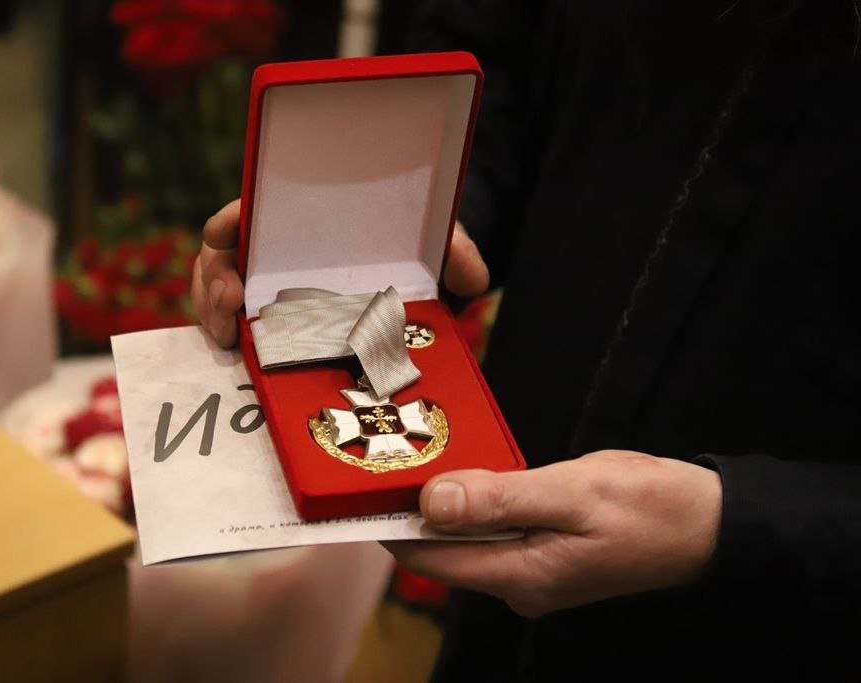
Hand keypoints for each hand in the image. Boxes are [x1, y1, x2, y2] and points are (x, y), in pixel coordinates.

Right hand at [191, 199, 490, 347]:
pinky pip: (236, 324)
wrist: (415, 273)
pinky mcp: (273, 320)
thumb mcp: (435, 238)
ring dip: (215, 314)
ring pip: (219, 292)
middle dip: (213, 279)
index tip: (228, 234)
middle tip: (229, 307)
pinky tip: (239, 357)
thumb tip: (472, 276)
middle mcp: (277, 248)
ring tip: (229, 340)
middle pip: (221, 254)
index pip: (251, 207)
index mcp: (304, 216)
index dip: (230, 219)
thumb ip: (455, 248)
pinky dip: (231, 340)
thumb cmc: (412, 243)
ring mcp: (269, 285)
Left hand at [383, 450, 721, 617]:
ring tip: (417, 459)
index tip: (361, 490)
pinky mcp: (544, 553)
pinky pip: (494, 529)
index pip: (431, 559)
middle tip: (386, 460)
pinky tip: (468, 472)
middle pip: (445, 551)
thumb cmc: (649, 507)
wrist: (708, 523)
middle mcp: (519, 583)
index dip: (391, 526)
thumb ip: (499, 500)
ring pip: (468, 538)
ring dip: (444, 504)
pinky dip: (476, 503)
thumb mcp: (571, 493)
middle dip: (414, 511)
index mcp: (521, 576)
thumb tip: (431, 505)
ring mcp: (532, 571)